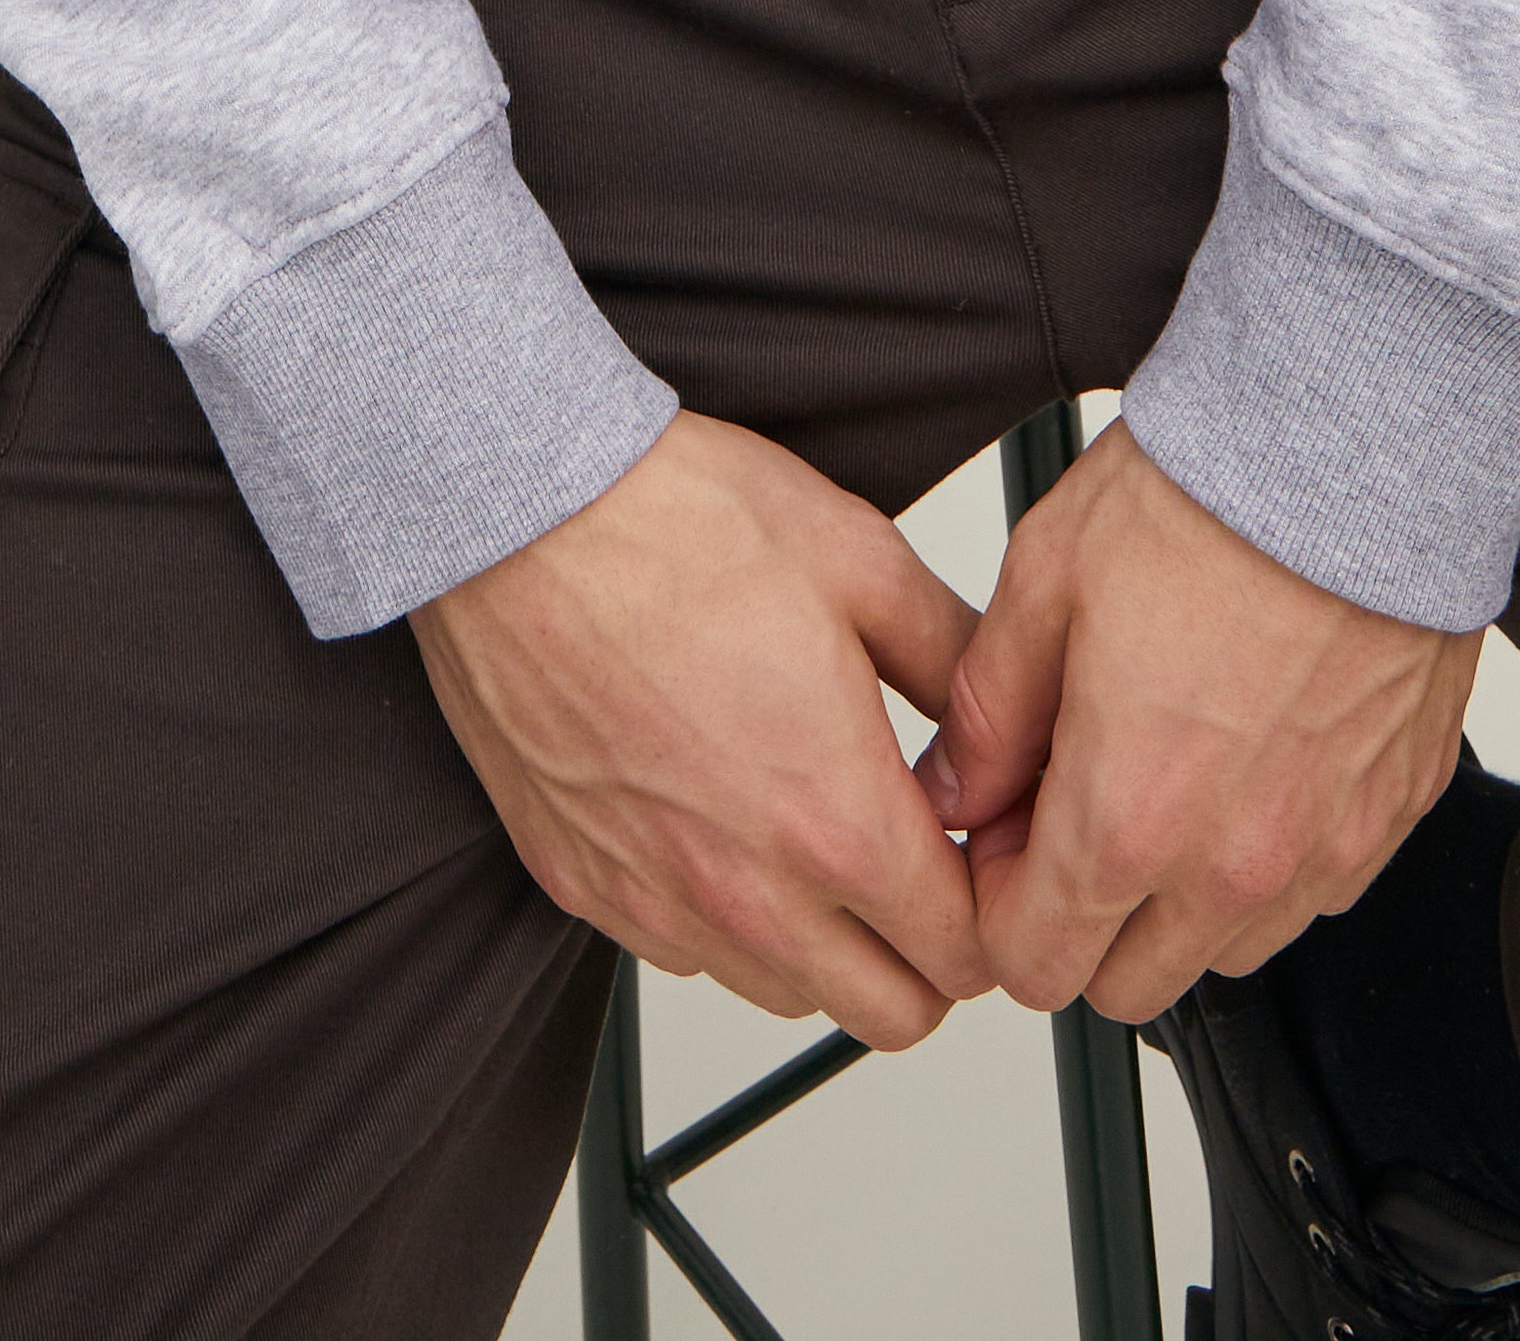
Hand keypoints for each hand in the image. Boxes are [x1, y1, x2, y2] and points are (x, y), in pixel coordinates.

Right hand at [415, 411, 995, 1048]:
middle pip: (891, 1013)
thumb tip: (1002, 721)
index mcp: (835, 818)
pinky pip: (681, 955)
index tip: (976, 852)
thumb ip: (955, 659)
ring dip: (825, 942)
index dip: (992, 904)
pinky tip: (717, 817)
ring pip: (787, 994)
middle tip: (917, 859)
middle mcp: (747, 890)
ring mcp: (655, 899)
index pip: (965, 954)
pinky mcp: (579, 883)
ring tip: (811, 830)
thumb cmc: (672, 517)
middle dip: (928, 952)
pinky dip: (720, 919)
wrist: (517, 507)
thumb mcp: (860, 556)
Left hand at [925, 425, 1476, 1026]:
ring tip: (1167, 767)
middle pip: (1126, 985)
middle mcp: (1231, 863)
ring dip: (1178, 896)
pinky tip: (1248, 757)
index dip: (998, 904)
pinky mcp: (1390, 817)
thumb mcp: (1043, 582)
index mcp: (1128, 817)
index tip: (1005, 834)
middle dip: (1082, 919)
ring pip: (1224, 950)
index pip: (1034, 964)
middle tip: (1074, 803)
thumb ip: (988, 716)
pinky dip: (1268, 859)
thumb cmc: (1207, 496)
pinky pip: (1311, 893)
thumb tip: (956, 790)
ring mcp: (1322, 849)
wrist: (1352, 444)